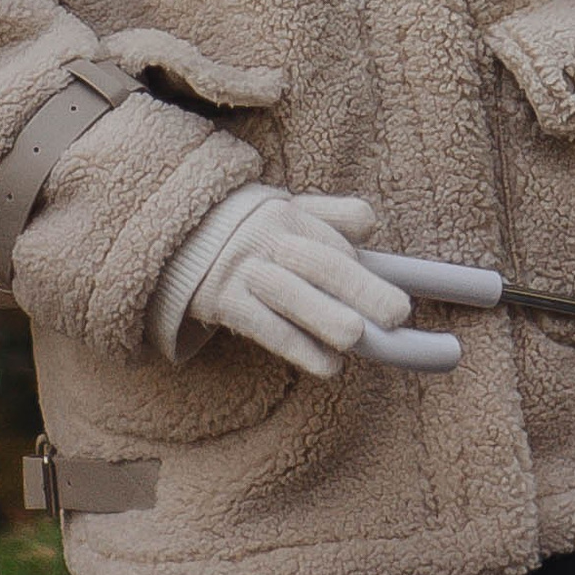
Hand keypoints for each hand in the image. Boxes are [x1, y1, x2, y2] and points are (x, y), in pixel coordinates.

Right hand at [188, 189, 411, 377]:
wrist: (174, 235)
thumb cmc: (244, 227)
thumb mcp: (284, 209)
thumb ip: (329, 215)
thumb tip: (371, 225)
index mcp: (291, 215)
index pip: (337, 234)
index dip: (364, 262)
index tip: (400, 291)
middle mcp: (272, 240)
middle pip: (323, 262)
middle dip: (361, 287)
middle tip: (397, 313)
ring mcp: (248, 271)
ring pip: (294, 295)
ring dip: (326, 316)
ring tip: (357, 336)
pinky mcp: (226, 301)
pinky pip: (266, 327)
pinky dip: (298, 346)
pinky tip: (328, 365)